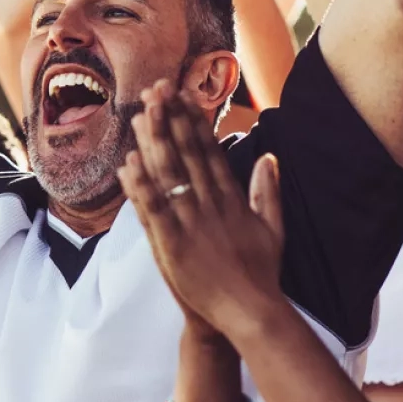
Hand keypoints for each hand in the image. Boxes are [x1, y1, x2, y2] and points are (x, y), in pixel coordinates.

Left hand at [116, 80, 287, 333]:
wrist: (250, 312)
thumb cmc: (260, 274)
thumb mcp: (273, 228)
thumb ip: (268, 192)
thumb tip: (269, 158)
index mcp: (233, 200)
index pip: (210, 152)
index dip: (195, 122)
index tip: (184, 96)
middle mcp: (212, 206)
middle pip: (187, 155)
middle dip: (172, 119)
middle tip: (157, 89)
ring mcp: (192, 224)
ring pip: (169, 175)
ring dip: (154, 142)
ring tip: (141, 113)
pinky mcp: (174, 245)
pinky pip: (155, 209)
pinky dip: (142, 186)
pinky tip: (129, 164)